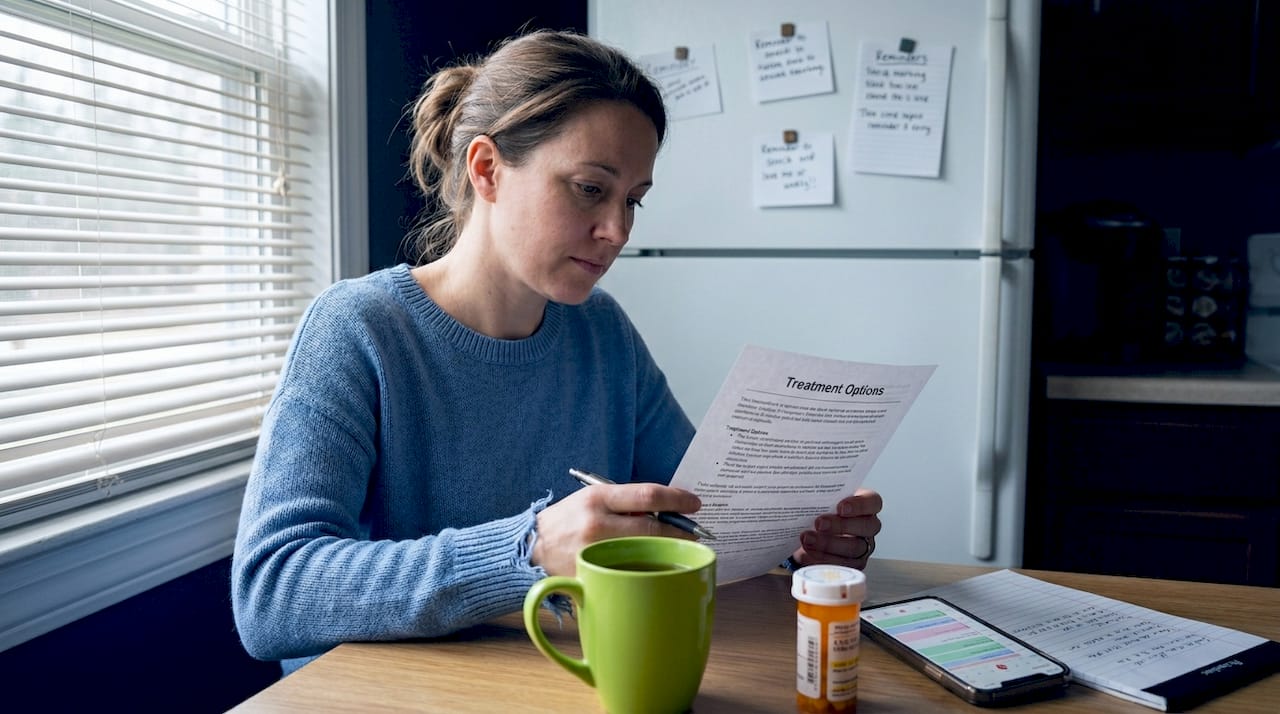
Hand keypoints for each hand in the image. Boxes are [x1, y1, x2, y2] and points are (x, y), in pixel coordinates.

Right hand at [532, 482, 702, 575]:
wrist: (530, 550)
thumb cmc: (565, 522)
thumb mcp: (590, 500)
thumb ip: (624, 503)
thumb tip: (665, 508)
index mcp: (597, 498)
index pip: (648, 495)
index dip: (677, 499)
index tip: (695, 503)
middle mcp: (597, 524)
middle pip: (653, 526)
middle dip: (681, 530)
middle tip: (697, 531)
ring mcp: (595, 553)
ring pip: (646, 550)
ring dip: (668, 549)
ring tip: (680, 548)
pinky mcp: (594, 576)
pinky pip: (630, 571)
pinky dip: (647, 568)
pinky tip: (655, 567)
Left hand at [790, 488, 881, 570]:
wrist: (810, 529)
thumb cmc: (820, 509)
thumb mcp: (821, 498)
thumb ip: (818, 494)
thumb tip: (801, 490)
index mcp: (866, 504)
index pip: (873, 502)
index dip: (859, 505)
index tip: (840, 507)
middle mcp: (869, 526)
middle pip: (865, 527)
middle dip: (840, 526)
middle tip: (819, 523)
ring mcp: (864, 547)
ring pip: (853, 548)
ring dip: (827, 544)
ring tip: (807, 539)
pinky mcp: (853, 564)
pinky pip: (841, 565)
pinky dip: (822, 559)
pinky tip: (806, 553)